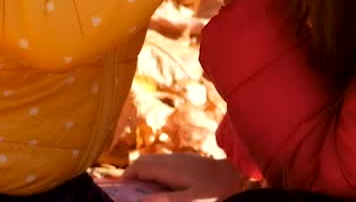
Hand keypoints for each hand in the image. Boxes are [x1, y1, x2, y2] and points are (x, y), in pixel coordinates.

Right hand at [125, 153, 247, 201]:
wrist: (237, 175)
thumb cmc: (215, 192)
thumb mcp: (190, 201)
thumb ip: (165, 200)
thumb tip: (140, 200)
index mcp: (170, 168)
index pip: (139, 166)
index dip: (126, 177)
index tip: (119, 191)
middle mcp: (172, 160)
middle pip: (143, 162)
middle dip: (131, 175)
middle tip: (126, 193)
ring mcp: (180, 159)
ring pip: (153, 162)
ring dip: (143, 174)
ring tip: (139, 192)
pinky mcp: (186, 162)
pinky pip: (163, 164)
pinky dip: (154, 173)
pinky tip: (159, 187)